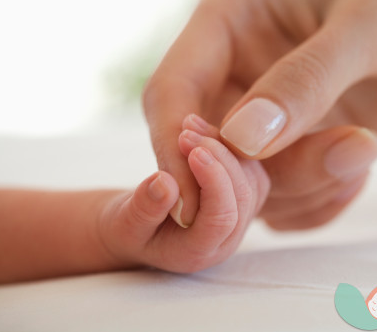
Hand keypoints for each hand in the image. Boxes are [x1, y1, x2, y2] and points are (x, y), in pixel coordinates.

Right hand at [97, 116, 268, 271]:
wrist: (140, 225)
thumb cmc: (129, 228)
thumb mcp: (125, 222)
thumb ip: (145, 207)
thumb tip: (166, 182)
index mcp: (199, 252)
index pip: (222, 218)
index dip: (212, 182)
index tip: (193, 150)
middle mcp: (227, 239)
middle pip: (242, 196)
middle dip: (218, 158)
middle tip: (187, 129)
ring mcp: (239, 219)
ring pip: (251, 179)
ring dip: (224, 147)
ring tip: (189, 123)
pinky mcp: (241, 197)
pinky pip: (249, 169)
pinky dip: (228, 145)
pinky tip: (201, 127)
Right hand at [143, 0, 376, 228]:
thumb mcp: (368, 26)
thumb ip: (304, 82)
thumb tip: (240, 140)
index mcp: (235, 22)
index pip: (174, 89)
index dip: (174, 144)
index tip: (190, 197)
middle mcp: (246, 74)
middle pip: (210, 150)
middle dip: (256, 177)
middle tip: (325, 163)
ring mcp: (277, 119)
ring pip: (253, 183)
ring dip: (303, 185)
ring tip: (361, 149)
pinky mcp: (307, 151)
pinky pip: (289, 201)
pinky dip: (318, 202)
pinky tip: (357, 171)